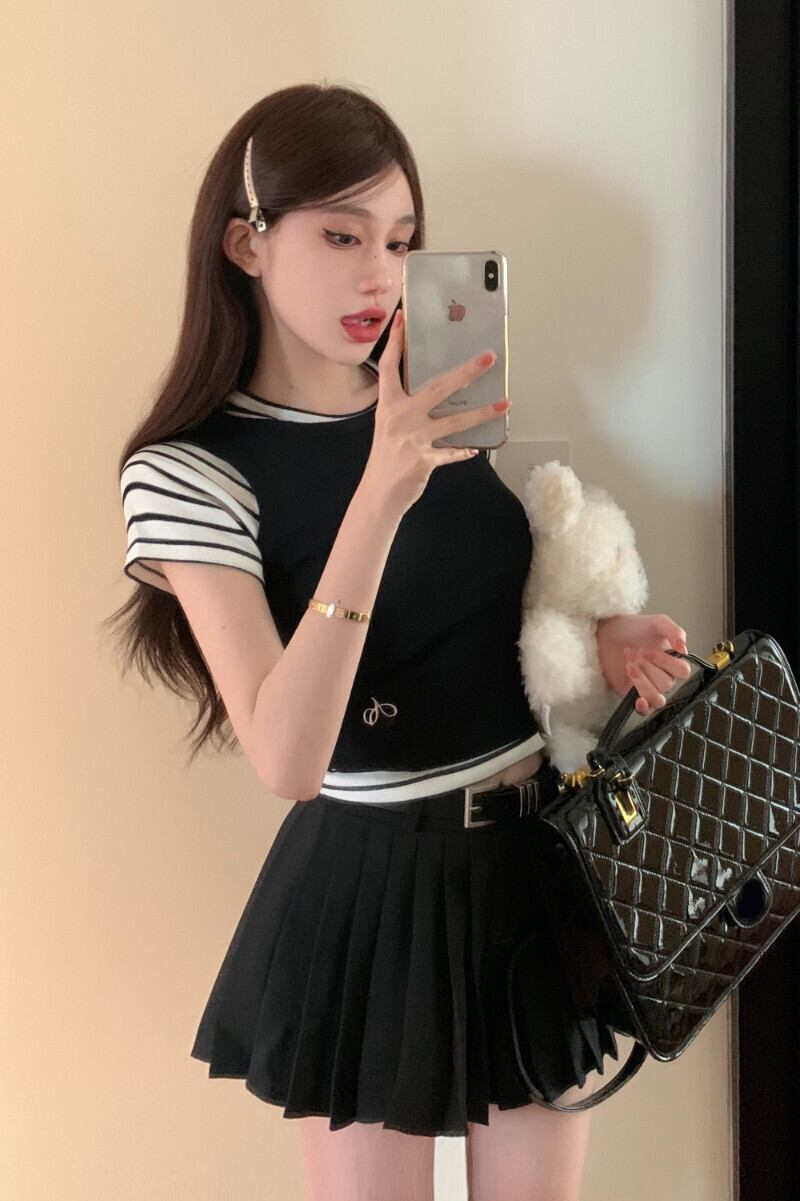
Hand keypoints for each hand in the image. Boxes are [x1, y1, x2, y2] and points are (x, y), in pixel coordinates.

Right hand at [362, 309, 509, 516]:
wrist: (378, 494)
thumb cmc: (386, 459)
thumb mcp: (389, 427)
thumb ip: (408, 410)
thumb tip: (435, 394)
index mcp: (388, 407)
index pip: (390, 368)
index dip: (396, 343)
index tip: (403, 319)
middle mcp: (401, 418)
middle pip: (438, 388)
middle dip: (466, 372)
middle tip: (488, 358)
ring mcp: (414, 440)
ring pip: (455, 421)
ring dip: (483, 413)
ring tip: (504, 404)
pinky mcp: (425, 460)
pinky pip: (452, 452)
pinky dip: (464, 451)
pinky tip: (476, 448)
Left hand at [595, 613, 692, 716]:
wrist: (606, 632)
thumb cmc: (632, 627)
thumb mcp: (657, 622)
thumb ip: (674, 631)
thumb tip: (684, 648)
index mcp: (672, 661)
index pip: (682, 671)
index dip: (666, 662)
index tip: (646, 650)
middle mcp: (663, 676)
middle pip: (667, 684)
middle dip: (648, 667)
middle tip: (633, 653)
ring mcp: (648, 687)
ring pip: (658, 699)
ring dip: (643, 682)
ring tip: (629, 665)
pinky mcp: (632, 695)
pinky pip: (645, 710)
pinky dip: (643, 706)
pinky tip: (638, 699)